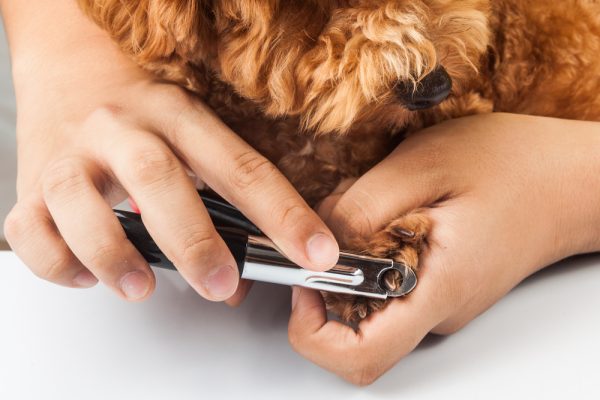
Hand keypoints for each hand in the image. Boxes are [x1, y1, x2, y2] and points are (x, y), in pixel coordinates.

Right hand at [2, 0, 337, 303]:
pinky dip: (57, 262)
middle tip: (223, 285)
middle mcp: (122, 128)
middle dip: (195, 240)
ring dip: (114, 254)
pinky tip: (86, 276)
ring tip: (142, 288)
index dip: (283, 214)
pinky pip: (30, 229)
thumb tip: (243, 276)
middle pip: (159, 179)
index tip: (314, 252)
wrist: (69, 66)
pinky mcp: (31, 184)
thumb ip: (217, 198)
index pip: (240, 167)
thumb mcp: (188, 131)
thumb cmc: (140, 108)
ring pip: (81, 203)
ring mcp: (71, 155)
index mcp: (178, 113)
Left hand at [288, 113, 599, 384]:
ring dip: (347, 259)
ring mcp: (438, 302)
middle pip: (354, 333)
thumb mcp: (424, 166)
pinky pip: (387, 285)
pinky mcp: (438, 287)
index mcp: (436, 289)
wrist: (567, 179)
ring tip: (372, 204)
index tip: (302, 283)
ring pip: (366, 303)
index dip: (314, 332)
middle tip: (335, 225)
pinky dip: (369, 251)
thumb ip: (363, 206)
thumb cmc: (511, 165)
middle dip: (325, 280)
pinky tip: (387, 210)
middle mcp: (436, 310)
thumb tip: (316, 242)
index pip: (362, 355)